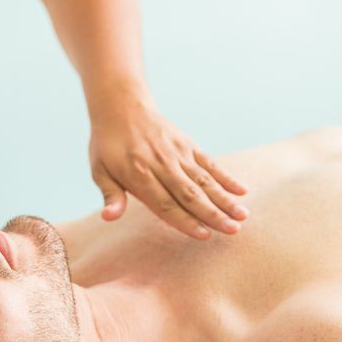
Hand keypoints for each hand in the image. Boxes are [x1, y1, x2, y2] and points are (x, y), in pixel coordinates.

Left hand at [88, 99, 248, 238]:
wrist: (122, 106)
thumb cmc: (108, 145)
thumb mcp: (99, 170)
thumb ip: (110, 195)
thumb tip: (109, 217)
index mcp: (139, 174)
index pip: (165, 203)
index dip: (185, 221)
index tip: (204, 235)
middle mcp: (162, 164)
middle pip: (191, 194)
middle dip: (213, 214)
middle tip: (233, 231)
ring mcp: (178, 154)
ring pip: (205, 181)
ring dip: (225, 199)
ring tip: (242, 216)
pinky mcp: (188, 145)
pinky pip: (209, 164)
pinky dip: (226, 177)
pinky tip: (242, 191)